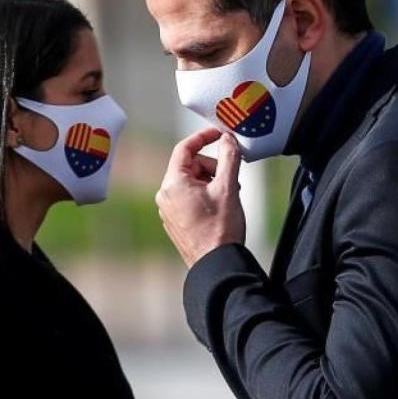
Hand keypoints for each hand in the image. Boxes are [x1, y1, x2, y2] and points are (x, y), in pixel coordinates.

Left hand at [156, 128, 245, 266]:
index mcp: (173, 184)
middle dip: (213, 168)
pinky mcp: (175, 222)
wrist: (216, 264)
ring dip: (211, 182)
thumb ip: (229, 158)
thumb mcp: (228, 187)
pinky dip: (206, 195)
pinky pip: (189, 198)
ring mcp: (168, 210)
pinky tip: (220, 207)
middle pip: (190, 166)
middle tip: (232, 179)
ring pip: (191, 182)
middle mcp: (165, 195)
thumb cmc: (220, 228)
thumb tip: (228, 139)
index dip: (203, 137)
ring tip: (229, 196)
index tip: (220, 134)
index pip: (184, 149)